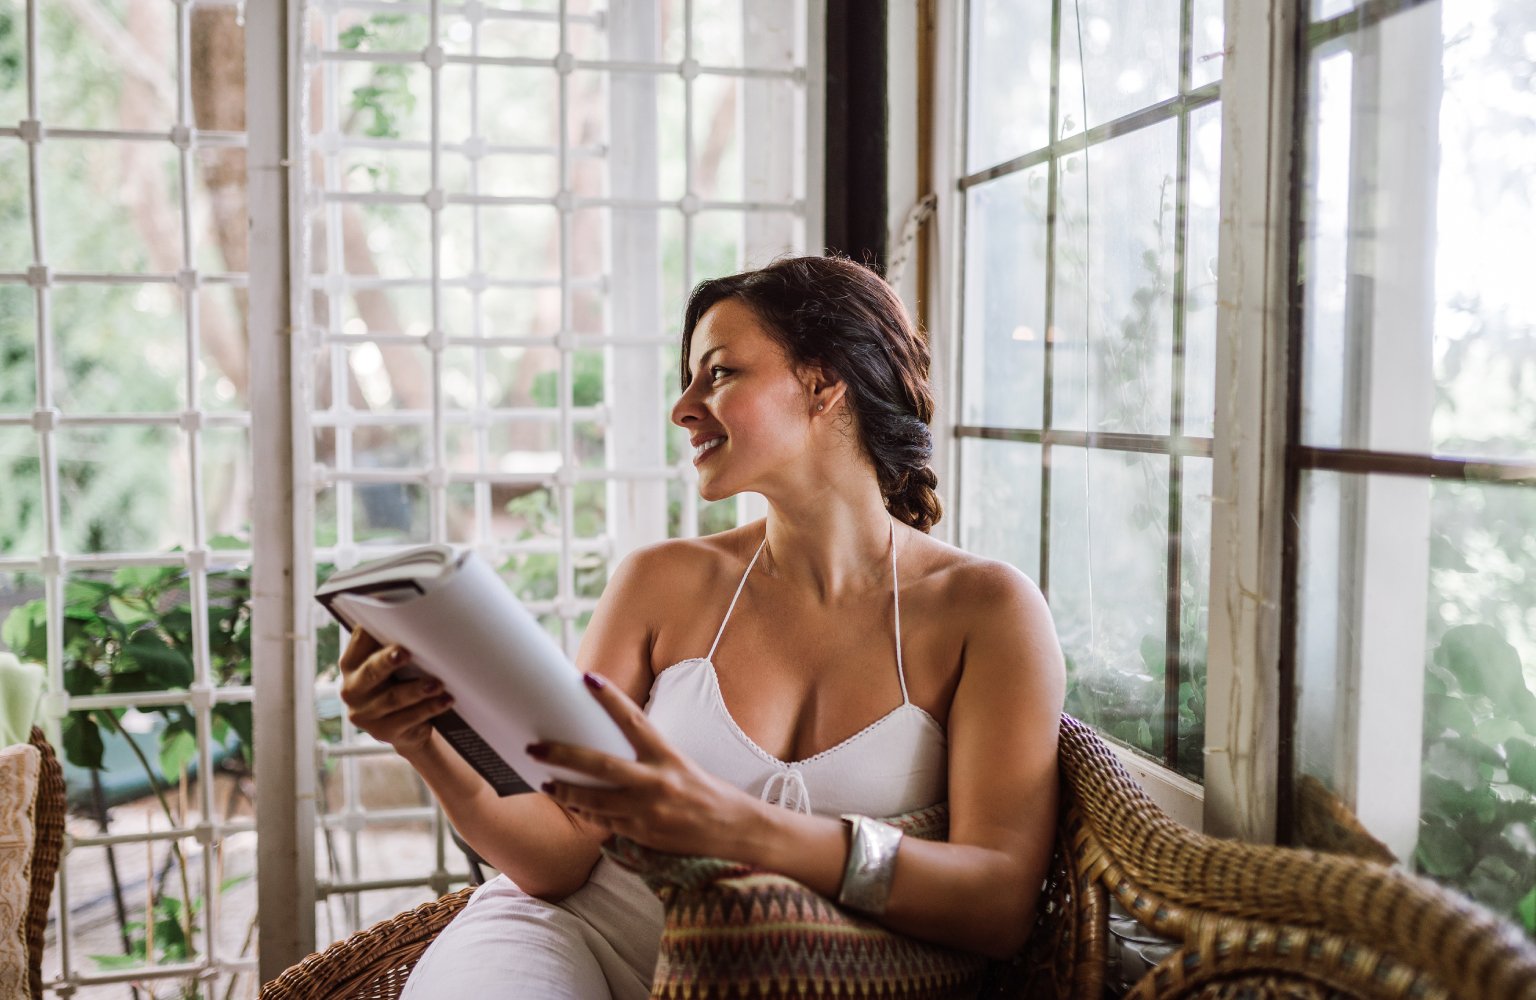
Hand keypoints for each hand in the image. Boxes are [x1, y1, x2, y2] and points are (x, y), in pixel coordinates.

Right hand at [338, 630, 453, 757]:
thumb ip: (393, 645)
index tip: (389, 624)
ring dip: (417, 689)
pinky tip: (445, 700)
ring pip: (393, 698)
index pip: (359, 643)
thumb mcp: (392, 665)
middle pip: (370, 672)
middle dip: (387, 661)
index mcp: (352, 665)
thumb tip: (416, 618)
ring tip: (438, 683)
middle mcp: (352, 690)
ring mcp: (366, 714)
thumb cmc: (401, 683)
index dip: (372, 633)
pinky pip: (409, 719)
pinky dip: (429, 708)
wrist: (407, 727)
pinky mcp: (384, 732)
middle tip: (405, 652)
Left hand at [532, 672, 755, 857]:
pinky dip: (587, 814)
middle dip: (563, 755)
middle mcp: (656, 782)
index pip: (634, 721)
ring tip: (545, 782)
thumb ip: (649, 758)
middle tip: (535, 748)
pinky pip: (606, 823)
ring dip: (566, 791)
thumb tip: (614, 746)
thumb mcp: (680, 765)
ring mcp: (647, 811)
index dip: (610, 698)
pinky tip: (572, 806)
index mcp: (668, 757)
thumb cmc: (707, 793)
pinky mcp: (643, 835)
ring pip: (595, 800)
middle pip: (600, 765)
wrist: (734, 830)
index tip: (587, 678)